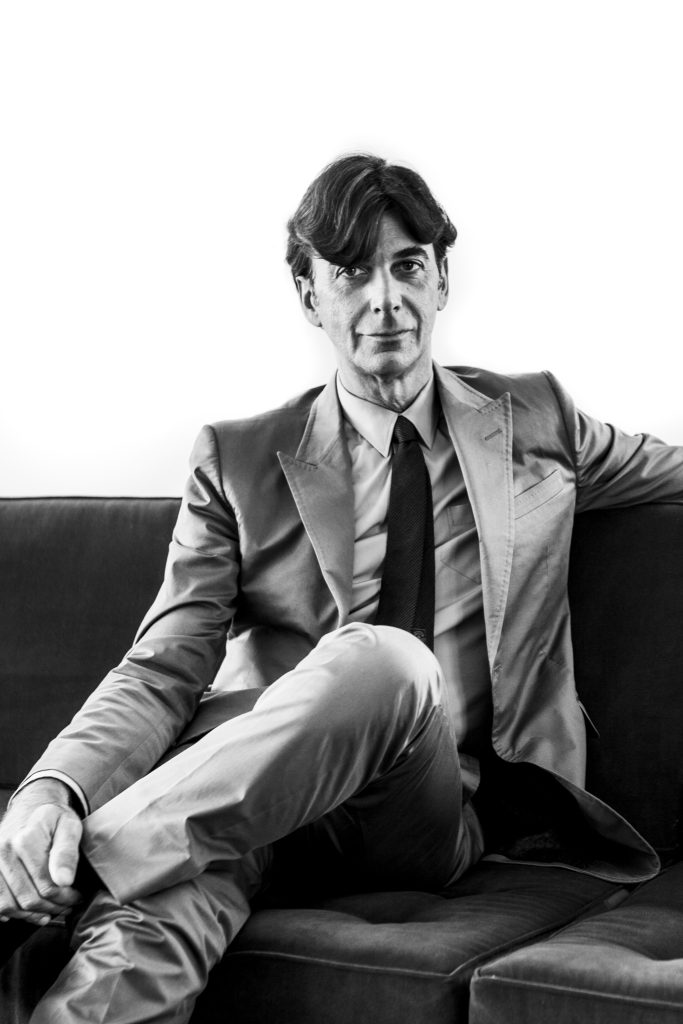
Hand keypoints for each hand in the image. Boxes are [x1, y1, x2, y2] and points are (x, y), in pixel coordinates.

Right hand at [0, 779, 82, 926]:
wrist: (30, 809)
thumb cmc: (53, 819)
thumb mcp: (69, 826)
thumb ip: (67, 852)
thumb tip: (65, 880)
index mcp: (27, 840)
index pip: (47, 885)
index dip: (65, 898)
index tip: (76, 897)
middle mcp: (5, 851)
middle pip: (29, 899)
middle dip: (52, 908)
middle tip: (66, 906)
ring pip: (10, 906)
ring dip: (32, 915)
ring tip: (50, 911)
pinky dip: (12, 913)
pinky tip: (29, 910)